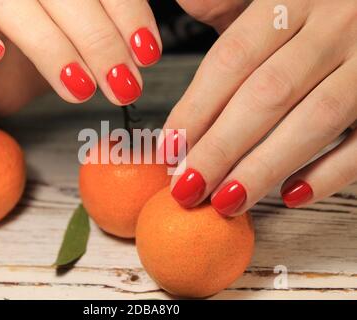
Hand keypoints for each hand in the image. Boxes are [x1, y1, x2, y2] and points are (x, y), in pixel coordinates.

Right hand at [0, 0, 160, 114]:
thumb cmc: (38, 38)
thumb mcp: (80, 29)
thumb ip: (109, 26)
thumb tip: (144, 52)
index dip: (127, 13)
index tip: (148, 54)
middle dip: (98, 41)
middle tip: (124, 85)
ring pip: (12, 5)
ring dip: (50, 47)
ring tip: (80, 89)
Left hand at [165, 0, 356, 215]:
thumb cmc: (315, 9)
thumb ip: (224, 7)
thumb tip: (168, 23)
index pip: (231, 59)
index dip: (196, 109)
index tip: (170, 149)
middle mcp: (334, 25)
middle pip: (267, 94)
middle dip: (220, 148)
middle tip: (188, 187)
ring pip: (315, 120)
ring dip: (263, 168)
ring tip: (225, 201)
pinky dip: (330, 173)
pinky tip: (291, 194)